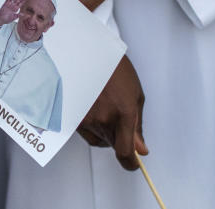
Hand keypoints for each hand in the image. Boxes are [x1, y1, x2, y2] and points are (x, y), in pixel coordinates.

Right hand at [0, 0, 25, 25]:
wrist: (0, 19)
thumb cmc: (7, 19)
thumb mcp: (13, 17)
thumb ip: (18, 15)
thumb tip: (23, 14)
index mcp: (16, 9)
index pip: (20, 3)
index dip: (23, 0)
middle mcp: (13, 6)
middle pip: (18, 0)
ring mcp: (9, 4)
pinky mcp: (5, 4)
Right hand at [77, 55, 147, 170]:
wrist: (90, 52)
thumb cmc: (115, 69)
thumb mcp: (135, 96)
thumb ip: (137, 126)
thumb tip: (141, 149)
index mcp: (122, 114)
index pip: (125, 153)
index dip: (131, 163)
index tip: (135, 163)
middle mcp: (102, 119)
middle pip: (112, 146)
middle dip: (119, 139)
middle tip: (119, 118)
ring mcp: (85, 118)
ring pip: (98, 139)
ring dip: (105, 132)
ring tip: (106, 107)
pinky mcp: (72, 115)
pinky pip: (85, 132)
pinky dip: (92, 126)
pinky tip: (95, 107)